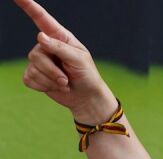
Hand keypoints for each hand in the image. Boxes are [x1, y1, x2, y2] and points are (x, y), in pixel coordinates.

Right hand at [15, 0, 115, 122]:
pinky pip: (30, 79)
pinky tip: (56, 87)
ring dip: (51, 80)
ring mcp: (39, 61)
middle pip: (36, 54)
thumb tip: (40, 36)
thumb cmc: (87, 75)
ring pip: (33, 68)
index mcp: (60, 37)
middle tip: (67, 78)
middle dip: (53, 70)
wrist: (86, 98)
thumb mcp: (79, 59)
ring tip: (64, 83)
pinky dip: (44, 86)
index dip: (28, 6)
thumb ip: (60, 47)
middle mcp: (46, 46)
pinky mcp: (35, 75)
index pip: (41, 19)